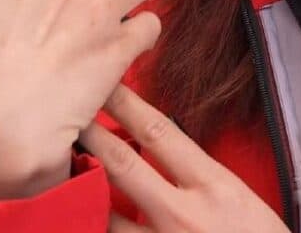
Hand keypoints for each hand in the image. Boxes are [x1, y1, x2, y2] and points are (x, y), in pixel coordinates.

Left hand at [80, 86, 288, 232]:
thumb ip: (199, 175)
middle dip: (90, 137)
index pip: (161, 133)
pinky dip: (95, 228)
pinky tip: (77, 221)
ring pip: (108, 216)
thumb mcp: (239, 199)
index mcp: (214, 186)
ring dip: (84, 195)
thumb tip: (158, 146)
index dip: (127, 105)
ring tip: (61, 177)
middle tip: (64, 116)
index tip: (104, 82)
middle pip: (124, 166)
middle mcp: (185, 214)